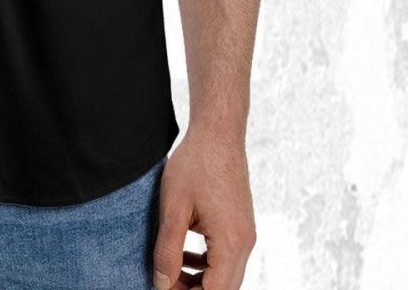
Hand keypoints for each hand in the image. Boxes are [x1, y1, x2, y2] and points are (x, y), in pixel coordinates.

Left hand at [152, 129, 256, 289]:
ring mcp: (245, 234)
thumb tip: (162, 284)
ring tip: (170, 271)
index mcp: (231, 243)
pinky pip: (226, 256)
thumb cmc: (196, 164)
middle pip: (223, 288)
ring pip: (225, 274)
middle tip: (164, 283)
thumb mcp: (174, 207)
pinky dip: (206, 263)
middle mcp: (245, 243)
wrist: (218, 133)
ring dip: (200, 280)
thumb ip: (167, 249)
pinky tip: (185, 253)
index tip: (163, 289)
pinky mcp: (240, 224)